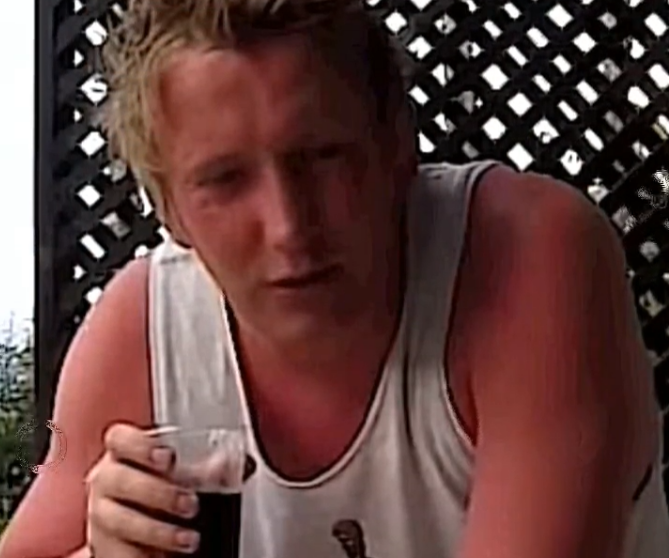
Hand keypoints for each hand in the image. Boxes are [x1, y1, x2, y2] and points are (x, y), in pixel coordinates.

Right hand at [85, 423, 200, 556]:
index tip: (168, 457)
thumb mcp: (183, 475)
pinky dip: (141, 556)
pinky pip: (116, 553)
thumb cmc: (161, 492)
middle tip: (191, 504)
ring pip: (118, 519)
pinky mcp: (103, 548)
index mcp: (124, 454)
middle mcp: (107, 480)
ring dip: (157, 531)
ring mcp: (101, 514)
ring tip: (189, 540)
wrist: (142, 533)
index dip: (139, 445)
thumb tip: (233, 465)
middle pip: (118, 479)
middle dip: (157, 492)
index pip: (119, 439)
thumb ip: (205, 469)